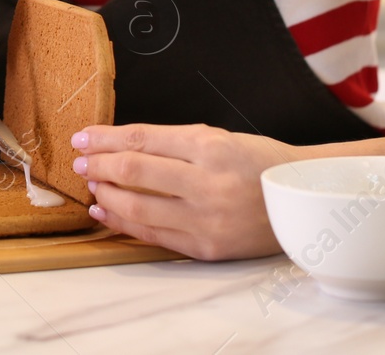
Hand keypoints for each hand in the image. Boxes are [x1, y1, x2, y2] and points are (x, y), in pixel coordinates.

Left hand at [72, 124, 298, 260]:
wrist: (303, 200)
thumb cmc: (258, 163)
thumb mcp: (219, 138)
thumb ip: (171, 142)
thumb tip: (119, 145)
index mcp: (210, 146)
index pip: (142, 138)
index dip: (105, 138)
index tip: (82, 137)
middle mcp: (207, 182)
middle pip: (134, 171)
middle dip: (98, 165)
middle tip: (81, 162)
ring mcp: (207, 218)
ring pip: (137, 206)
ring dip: (105, 194)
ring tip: (92, 186)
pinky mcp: (207, 247)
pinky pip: (153, 235)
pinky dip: (122, 222)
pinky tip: (105, 212)